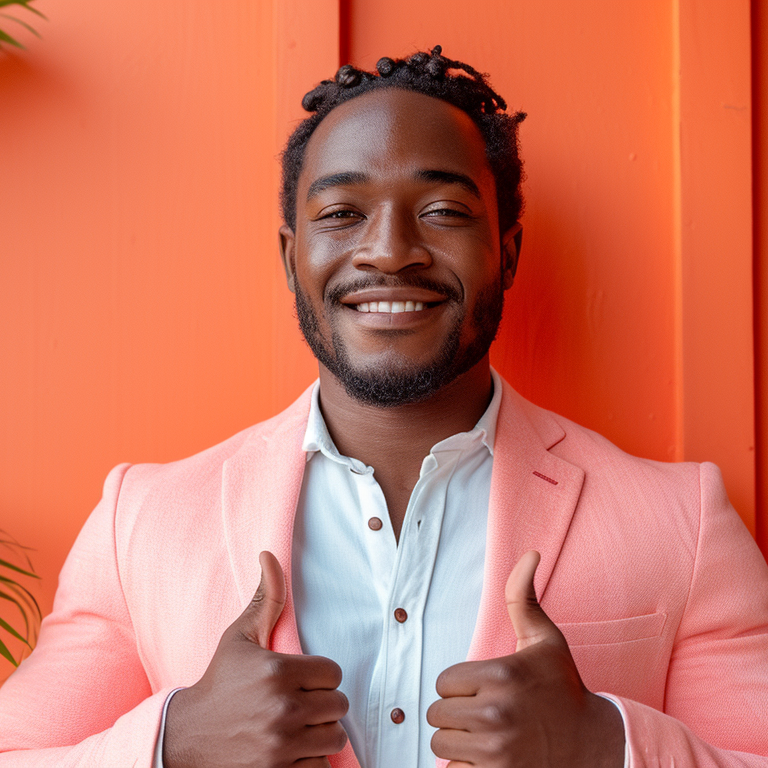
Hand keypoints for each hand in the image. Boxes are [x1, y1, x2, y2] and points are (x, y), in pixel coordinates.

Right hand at [163, 551, 348, 767]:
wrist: (186, 739)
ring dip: (320, 734)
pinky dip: (310, 762)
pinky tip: (290, 751)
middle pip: (338, 706)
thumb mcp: (239, 637)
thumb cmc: (219, 684)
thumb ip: (266, 598)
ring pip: (334, 738)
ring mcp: (281, 746)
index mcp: (278, 671)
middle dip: (323, 704)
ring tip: (297, 727)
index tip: (302, 680)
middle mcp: (283, 709)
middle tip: (299, 704)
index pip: (334, 673)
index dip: (320, 676)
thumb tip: (269, 555)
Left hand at [427, 550, 624, 767]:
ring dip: (458, 742)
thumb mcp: (545, 640)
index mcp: (501, 675)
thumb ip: (522, 597)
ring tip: (487, 735)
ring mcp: (495, 751)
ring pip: (441, 744)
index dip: (460, 686)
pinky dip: (466, 767)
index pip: (443, 682)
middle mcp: (495, 713)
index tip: (484, 688)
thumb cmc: (562, 689)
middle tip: (484, 713)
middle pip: (437, 714)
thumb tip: (530, 553)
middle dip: (456, 714)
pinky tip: (490, 757)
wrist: (594, 746)